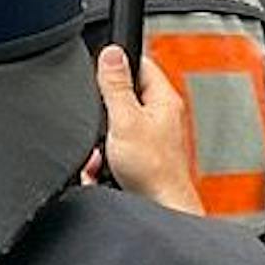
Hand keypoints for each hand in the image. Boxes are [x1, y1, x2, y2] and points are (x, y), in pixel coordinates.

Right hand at [96, 46, 203, 213]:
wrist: (161, 210)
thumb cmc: (154, 172)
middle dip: (103, 110)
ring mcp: (152, 137)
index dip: (117, 65)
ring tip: (104, 151)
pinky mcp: (142, 157)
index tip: (100, 73)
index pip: (140, 63)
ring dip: (102, 139)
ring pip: (115, 124)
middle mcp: (161, 116)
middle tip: (102, 122)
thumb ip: (116, 86)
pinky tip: (104, 166)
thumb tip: (111, 53)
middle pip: (123, 95)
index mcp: (163, 100)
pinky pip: (115, 146)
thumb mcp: (125, 120)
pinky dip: (105, 157)